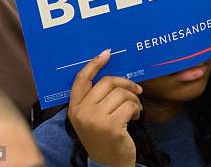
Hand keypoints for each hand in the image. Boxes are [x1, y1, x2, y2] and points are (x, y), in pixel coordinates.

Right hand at [68, 49, 141, 166]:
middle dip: (126, 84)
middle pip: (107, 82)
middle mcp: (81, 113)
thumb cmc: (104, 138)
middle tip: (136, 91)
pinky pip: (129, 105)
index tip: (107, 54)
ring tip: (134, 109)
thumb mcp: (92, 118)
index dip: (94, 64)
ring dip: (133, 99)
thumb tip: (113, 76)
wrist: (109, 165)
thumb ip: (95, 99)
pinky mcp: (111, 126)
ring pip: (121, 93)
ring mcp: (95, 120)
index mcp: (74, 109)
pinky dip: (137, 109)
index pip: (81, 80)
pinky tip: (136, 117)